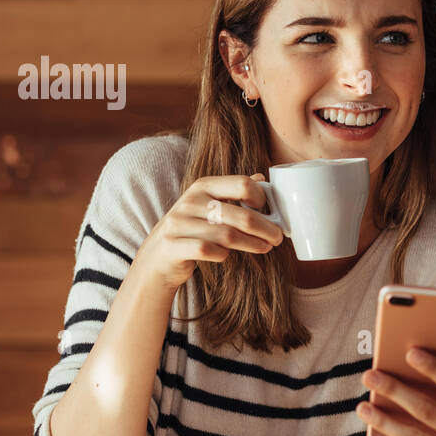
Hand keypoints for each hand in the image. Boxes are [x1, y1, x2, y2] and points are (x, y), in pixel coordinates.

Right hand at [132, 173, 283, 292]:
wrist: (157, 256)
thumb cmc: (192, 230)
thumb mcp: (208, 205)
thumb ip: (233, 192)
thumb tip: (262, 178)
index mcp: (203, 186)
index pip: (241, 184)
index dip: (261, 198)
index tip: (271, 212)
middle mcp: (190, 201)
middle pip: (241, 215)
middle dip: (265, 228)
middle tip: (278, 237)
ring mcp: (179, 224)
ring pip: (227, 235)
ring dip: (252, 244)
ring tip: (265, 248)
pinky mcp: (174, 246)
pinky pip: (209, 250)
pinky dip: (222, 254)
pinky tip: (227, 255)